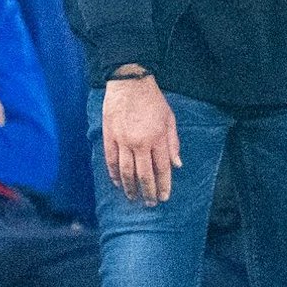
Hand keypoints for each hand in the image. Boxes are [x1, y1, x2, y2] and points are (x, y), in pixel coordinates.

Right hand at [102, 73, 178, 205]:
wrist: (129, 83)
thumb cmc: (152, 100)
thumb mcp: (169, 119)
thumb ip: (173, 143)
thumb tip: (177, 165)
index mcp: (157, 138)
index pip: (162, 169)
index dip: (163, 185)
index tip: (164, 197)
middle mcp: (140, 142)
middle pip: (144, 174)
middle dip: (148, 192)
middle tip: (150, 204)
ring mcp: (123, 140)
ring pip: (126, 172)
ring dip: (130, 187)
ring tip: (133, 198)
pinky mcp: (109, 136)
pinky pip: (111, 160)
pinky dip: (114, 174)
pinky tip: (117, 183)